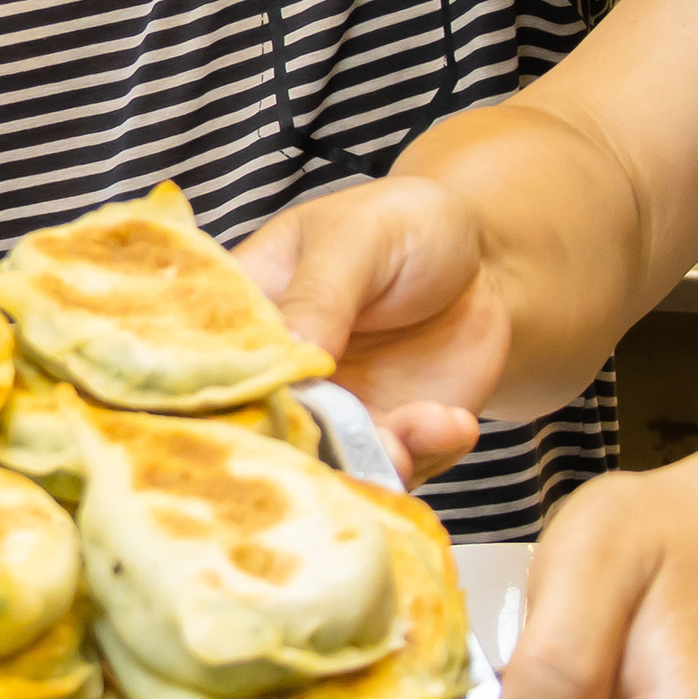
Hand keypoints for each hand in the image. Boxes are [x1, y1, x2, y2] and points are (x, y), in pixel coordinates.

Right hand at [233, 177, 509, 483]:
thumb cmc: (402, 225)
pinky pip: (393, 473)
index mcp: (246, 315)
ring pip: (330, 467)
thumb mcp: (357, 240)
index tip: (272, 407)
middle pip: (264, 433)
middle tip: (360, 432)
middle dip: (311, 448)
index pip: (212, 366)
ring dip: (375, 463)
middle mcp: (278, 375)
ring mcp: (332, 413)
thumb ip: (320, 295)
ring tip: (421, 427)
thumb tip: (288, 355)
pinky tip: (454, 421)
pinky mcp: (386, 437)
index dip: (231, 396)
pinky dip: (426, 456)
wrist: (485, 258)